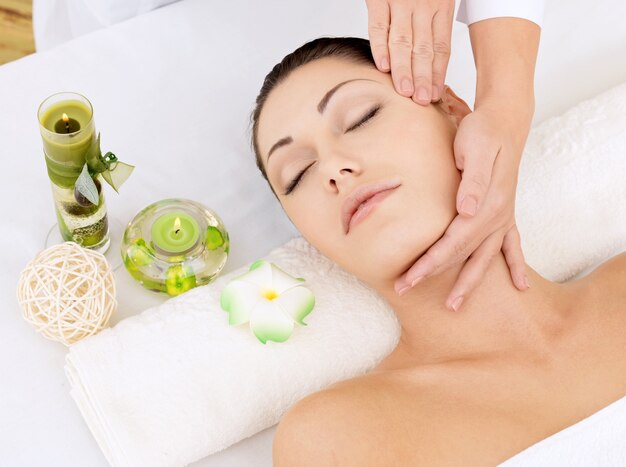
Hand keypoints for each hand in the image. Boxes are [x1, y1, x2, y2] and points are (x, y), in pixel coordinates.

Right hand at [365, 0, 453, 104]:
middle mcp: (422, 6)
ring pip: (403, 42)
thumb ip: (432, 24)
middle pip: (423, 49)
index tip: (434, 95)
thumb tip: (427, 60)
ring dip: (404, 70)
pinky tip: (383, 67)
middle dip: (422, 78)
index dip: (438, 74)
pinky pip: (379, 27)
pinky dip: (380, 48)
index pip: (441, 48)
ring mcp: (400, 2)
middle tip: (421, 100)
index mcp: (441, 7)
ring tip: (405, 91)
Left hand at [394, 106, 530, 310]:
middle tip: (406, 291)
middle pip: (462, 256)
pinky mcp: (505, 213)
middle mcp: (496, 217)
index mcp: (485, 206)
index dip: (428, 264)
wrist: (505, 120)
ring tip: (454, 305)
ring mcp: (503, 217)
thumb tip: (465, 210)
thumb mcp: (473, 149)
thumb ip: (471, 181)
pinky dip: (515, 265)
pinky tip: (521, 285)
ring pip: (485, 259)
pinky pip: (513, 246)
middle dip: (434, 276)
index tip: (406, 279)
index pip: (451, 244)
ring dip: (469, 283)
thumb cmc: (483, 132)